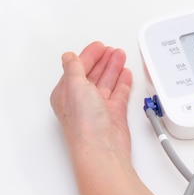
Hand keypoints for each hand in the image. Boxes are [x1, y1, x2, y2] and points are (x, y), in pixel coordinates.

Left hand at [50, 41, 132, 158]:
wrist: (102, 148)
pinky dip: (123, 83)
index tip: (99, 46)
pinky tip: (126, 74)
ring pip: (107, 82)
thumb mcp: (74, 86)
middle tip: (113, 50)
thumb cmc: (85, 123)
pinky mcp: (114, 114)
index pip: (78, 68)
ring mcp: (99, 107)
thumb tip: (69, 57)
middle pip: (93, 74)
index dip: (89, 55)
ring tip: (121, 56)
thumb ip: (74, 68)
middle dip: (103, 60)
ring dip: (114, 68)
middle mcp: (82, 100)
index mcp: (67, 93)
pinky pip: (119, 94)